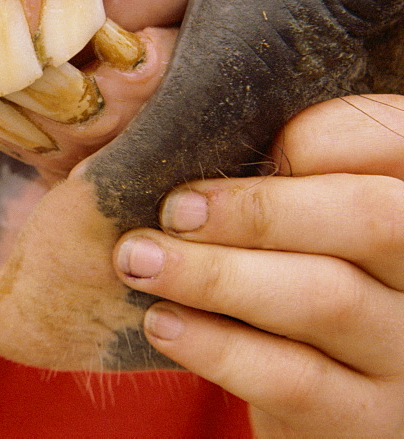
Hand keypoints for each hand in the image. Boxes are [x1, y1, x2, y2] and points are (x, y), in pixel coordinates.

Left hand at [114, 94, 403, 435]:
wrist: (320, 399)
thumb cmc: (293, 274)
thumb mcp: (303, 214)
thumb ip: (281, 167)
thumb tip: (179, 109)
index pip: (397, 145)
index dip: (324, 136)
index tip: (254, 148)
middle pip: (372, 219)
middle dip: (257, 208)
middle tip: (172, 210)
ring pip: (323, 298)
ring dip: (212, 273)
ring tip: (137, 258)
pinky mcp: (366, 422)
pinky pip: (291, 379)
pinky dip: (214, 345)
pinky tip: (162, 321)